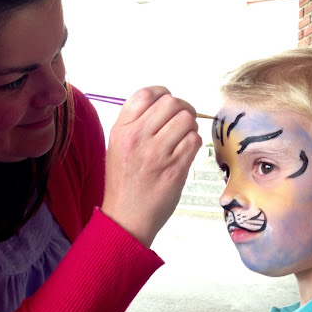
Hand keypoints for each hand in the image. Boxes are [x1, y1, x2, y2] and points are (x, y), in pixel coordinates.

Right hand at [101, 86, 201, 246]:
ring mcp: (157, 153)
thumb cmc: (124, 182)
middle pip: (171, 102)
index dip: (162, 93)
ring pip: (186, 119)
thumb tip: (165, 103)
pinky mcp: (175, 167)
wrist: (126, 217)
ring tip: (183, 138)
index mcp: (121, 129)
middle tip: (182, 120)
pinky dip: (194, 143)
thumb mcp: (118, 146)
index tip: (167, 102)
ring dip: (190, 126)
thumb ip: (136, 123)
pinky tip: (185, 152)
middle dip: (182, 108)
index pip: (146, 94)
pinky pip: (194, 140)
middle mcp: (138, 137)